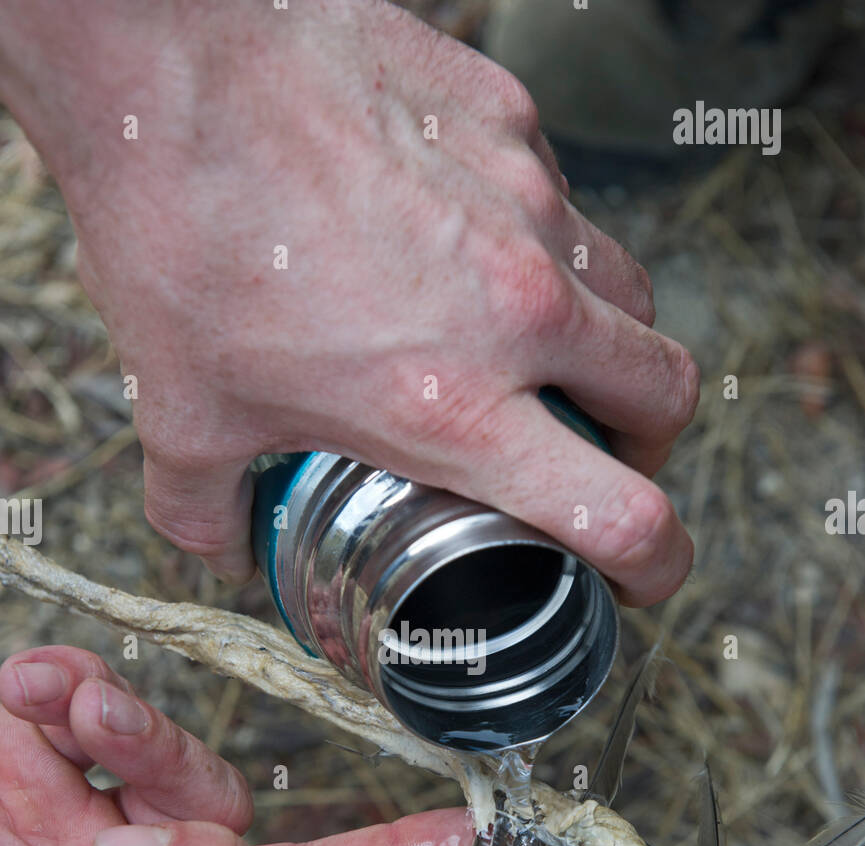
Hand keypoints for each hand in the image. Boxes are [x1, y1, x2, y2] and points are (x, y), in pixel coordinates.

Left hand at [0, 0, 697, 600]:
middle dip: (645, 443)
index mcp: (453, 405)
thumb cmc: (176, 232)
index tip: (639, 573)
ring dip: (604, 341)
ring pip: (628, 291)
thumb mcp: (183, 414)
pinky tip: (459, 242)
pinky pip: (559, 198)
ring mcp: (525, 200)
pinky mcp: (508, 118)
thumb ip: (208, 508)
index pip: (623, 513)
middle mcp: (516, 306)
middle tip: (592, 453)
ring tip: (533, 352)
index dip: (656, 564)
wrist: (163, 57)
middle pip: (667, 395)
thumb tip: (223, 546)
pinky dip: (534, 242)